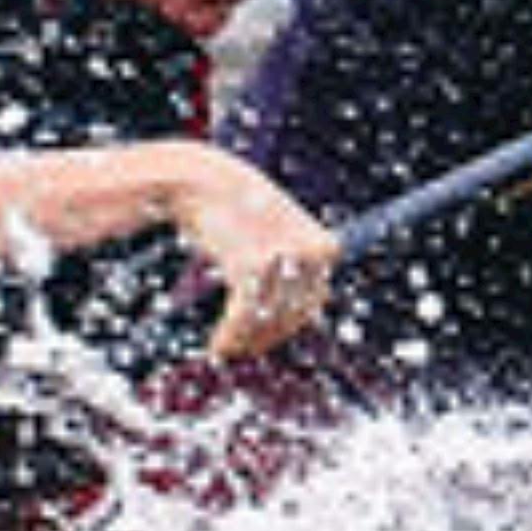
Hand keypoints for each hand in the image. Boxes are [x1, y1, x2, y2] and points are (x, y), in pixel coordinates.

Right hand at [155, 149, 338, 366]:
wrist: (206, 180)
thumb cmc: (242, 207)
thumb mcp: (281, 232)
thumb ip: (293, 269)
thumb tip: (297, 319)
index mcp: (325, 248)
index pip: (314, 303)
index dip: (288, 326)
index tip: (265, 339)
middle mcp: (311, 254)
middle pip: (292, 315)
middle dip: (265, 337)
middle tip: (242, 350)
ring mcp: (283, 259)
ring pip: (267, 321)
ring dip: (244, 342)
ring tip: (225, 350)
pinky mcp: (253, 266)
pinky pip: (243, 317)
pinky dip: (230, 337)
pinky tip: (217, 348)